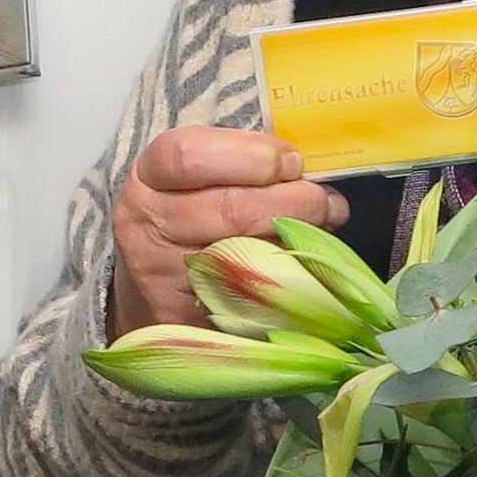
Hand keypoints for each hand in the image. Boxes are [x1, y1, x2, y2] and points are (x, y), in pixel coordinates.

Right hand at [109, 127, 347, 336]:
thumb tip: (304, 164)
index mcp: (149, 178)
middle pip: (233, 209)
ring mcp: (167, 279)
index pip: (191, 156)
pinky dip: (291, 283)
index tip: (292, 161)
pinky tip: (303, 269)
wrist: (151, 284)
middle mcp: (150, 228)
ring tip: (323, 230)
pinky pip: (256, 301)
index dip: (253, 155)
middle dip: (298, 202)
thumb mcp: (194, 176)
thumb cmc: (187, 215)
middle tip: (327, 202)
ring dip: (301, 242)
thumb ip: (240, 160)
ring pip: (252, 257)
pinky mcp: (190, 320)